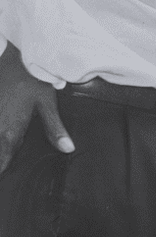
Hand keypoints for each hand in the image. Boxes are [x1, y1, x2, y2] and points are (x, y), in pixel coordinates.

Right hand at [0, 43, 73, 174]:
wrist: (8, 56)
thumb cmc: (30, 79)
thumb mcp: (46, 103)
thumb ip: (55, 128)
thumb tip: (68, 149)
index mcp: (12, 131)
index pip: (4, 160)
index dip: (3, 170)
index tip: (5, 179)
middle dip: (1, 161)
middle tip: (5, 172)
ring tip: (4, 158)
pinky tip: (2, 136)